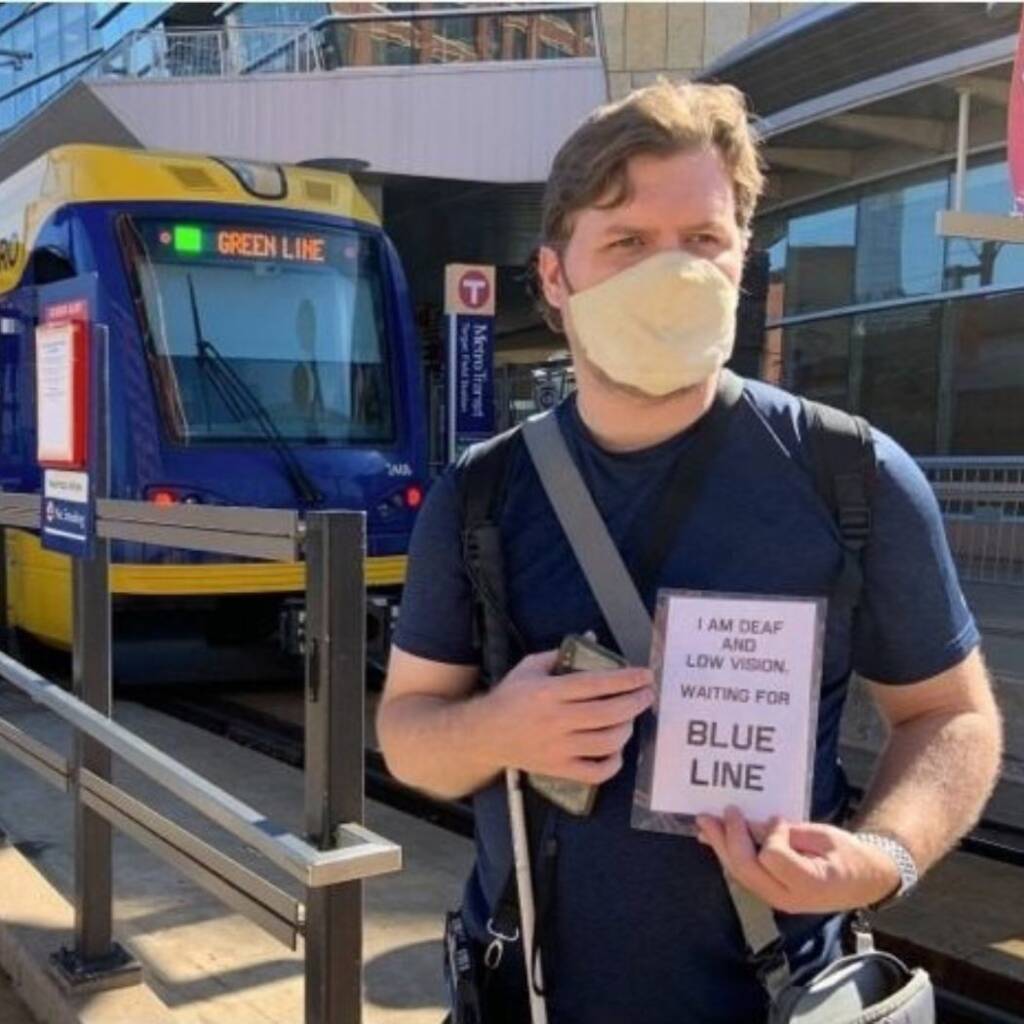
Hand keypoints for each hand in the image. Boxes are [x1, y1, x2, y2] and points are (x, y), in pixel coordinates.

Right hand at [482, 650, 654, 784]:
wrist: (484, 735)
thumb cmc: (510, 698)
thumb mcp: (529, 667)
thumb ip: (560, 654)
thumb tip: (593, 638)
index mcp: (549, 691)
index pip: (597, 684)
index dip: (626, 679)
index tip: (645, 675)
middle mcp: (555, 720)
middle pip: (608, 713)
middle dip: (635, 703)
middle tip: (647, 695)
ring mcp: (558, 748)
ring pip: (606, 742)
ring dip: (627, 730)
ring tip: (630, 719)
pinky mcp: (558, 770)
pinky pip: (595, 772)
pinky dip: (613, 762)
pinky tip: (615, 750)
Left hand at [695, 807, 901, 914]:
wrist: (864, 882)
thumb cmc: (850, 856)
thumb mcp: (825, 837)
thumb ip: (790, 833)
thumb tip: (757, 823)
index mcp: (810, 883)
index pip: (772, 857)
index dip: (770, 834)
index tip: (779, 819)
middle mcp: (789, 898)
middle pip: (747, 869)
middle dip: (729, 838)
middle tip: (720, 811)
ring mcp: (778, 900)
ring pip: (740, 874)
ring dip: (720, 846)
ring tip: (704, 823)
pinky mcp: (771, 894)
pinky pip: (744, 874)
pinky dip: (728, 854)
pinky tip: (715, 838)